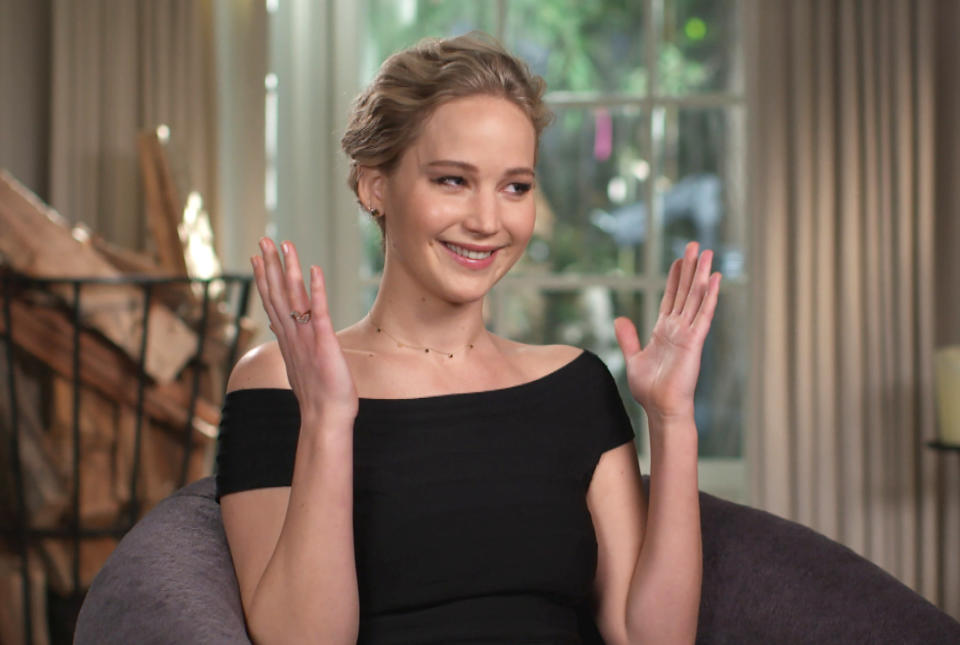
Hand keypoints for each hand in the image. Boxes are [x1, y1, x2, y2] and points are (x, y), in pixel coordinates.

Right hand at [252, 239, 357, 422]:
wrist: (324, 419)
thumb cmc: (318, 397)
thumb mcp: (300, 366)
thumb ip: (292, 347)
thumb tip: (282, 334)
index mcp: (287, 339)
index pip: (272, 303)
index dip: (264, 279)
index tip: (257, 257)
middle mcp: (292, 335)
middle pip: (277, 294)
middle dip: (270, 266)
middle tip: (263, 240)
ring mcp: (305, 337)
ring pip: (293, 297)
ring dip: (288, 270)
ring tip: (284, 245)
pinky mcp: (323, 342)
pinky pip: (318, 311)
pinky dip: (316, 290)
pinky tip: (314, 270)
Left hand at [613, 241, 720, 425]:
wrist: (661, 409)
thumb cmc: (650, 389)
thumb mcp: (633, 358)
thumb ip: (628, 338)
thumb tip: (619, 319)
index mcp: (664, 330)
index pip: (670, 297)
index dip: (674, 278)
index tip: (678, 258)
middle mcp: (678, 328)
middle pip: (685, 291)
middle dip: (689, 268)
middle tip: (694, 245)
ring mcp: (688, 333)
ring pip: (695, 297)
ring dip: (701, 275)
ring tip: (706, 253)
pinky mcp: (694, 342)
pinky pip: (703, 315)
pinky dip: (709, 296)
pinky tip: (715, 279)